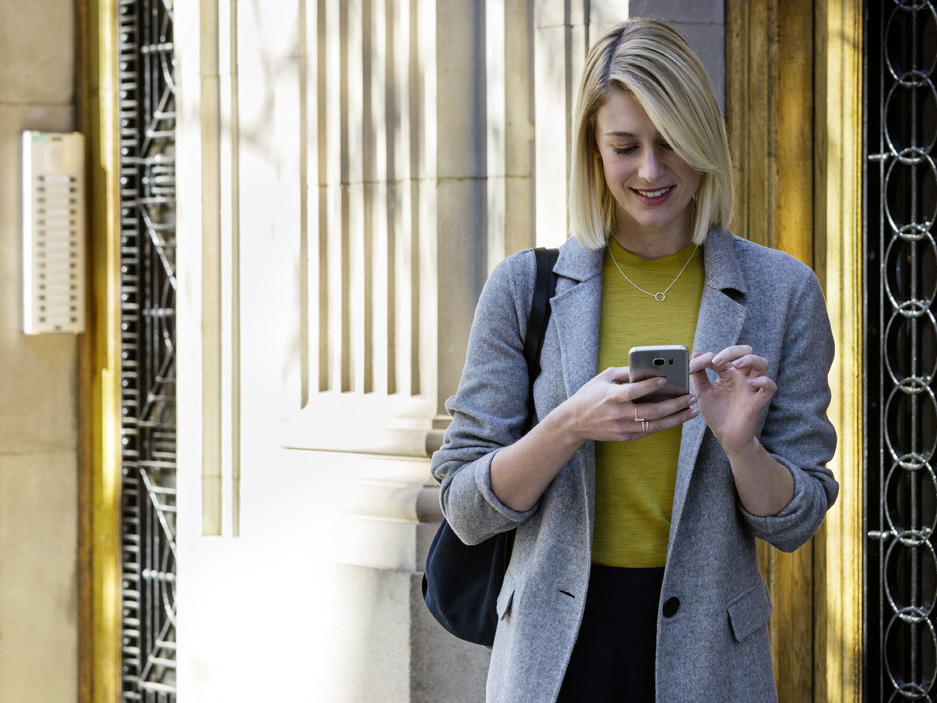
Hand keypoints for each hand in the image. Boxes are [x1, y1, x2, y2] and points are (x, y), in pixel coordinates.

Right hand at [559, 366, 697, 442]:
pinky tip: (677, 417)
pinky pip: (649, 431)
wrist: (574, 422)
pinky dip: (664, 424)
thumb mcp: (603, 378)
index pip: (634, 391)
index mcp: (612, 396)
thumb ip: (624, 372)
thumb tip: (648, 366)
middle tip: (691, 397)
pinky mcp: (625, 437)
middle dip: (674, 405)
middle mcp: (618, 414)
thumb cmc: (590, 395)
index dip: (650, 386)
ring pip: (654, 425)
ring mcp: (622, 427)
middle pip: (651, 411)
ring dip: (676, 418)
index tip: (666, 379)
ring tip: (692, 410)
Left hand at [690, 345, 774, 452]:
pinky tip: (750, 383)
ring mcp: (751, 388)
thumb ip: (698, 375)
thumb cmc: (716, 413)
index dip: (705, 358)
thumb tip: (695, 355)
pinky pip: (770, 387)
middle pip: (747, 352)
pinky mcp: (758, 401)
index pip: (722, 356)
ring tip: (735, 365)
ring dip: (749, 359)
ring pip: (762, 363)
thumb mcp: (702, 392)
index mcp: (728, 373)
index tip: (691, 368)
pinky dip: (763, 381)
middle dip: (733, 351)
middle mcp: (741, 377)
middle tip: (716, 361)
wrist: (725, 436)